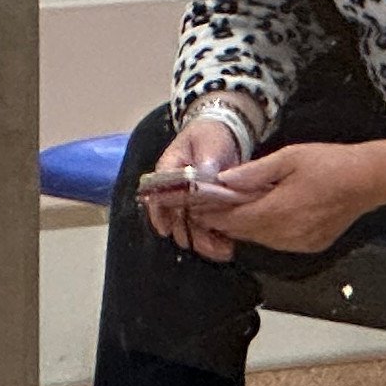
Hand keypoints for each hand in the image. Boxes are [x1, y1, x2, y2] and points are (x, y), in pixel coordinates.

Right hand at [138, 109, 249, 249]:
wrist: (224, 134)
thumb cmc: (211, 135)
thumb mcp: (209, 141)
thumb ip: (206, 160)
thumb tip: (205, 176)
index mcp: (167, 171)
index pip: (158, 196)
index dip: (161, 215)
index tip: (168, 230)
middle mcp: (174, 191)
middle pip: (174, 218)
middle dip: (190, 235)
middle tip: (211, 246)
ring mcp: (189, 201)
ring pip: (190, 225)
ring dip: (203, 241)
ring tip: (224, 251)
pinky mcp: (204, 207)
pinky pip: (205, 225)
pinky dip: (214, 236)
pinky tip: (227, 245)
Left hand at [168, 129, 385, 263]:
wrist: (370, 180)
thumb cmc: (331, 163)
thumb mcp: (290, 157)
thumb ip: (254, 173)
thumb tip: (223, 180)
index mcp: (276, 211)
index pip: (231, 218)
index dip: (210, 213)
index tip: (193, 204)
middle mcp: (284, 234)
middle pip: (242, 232)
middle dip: (222, 221)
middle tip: (205, 208)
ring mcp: (298, 243)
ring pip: (258, 239)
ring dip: (243, 226)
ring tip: (229, 210)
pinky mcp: (310, 245)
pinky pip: (277, 241)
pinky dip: (265, 231)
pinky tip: (264, 216)